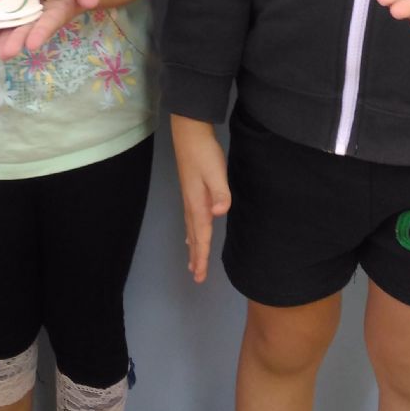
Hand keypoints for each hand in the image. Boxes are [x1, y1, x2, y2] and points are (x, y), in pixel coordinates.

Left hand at [0, 0, 99, 60]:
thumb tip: (92, 0)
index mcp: (54, 15)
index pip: (48, 24)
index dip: (40, 33)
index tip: (32, 44)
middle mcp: (36, 21)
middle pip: (25, 31)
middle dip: (15, 41)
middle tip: (5, 52)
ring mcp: (22, 19)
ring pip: (9, 30)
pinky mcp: (9, 14)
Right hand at [170, 116, 231, 283]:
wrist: (190, 133)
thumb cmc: (204, 152)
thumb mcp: (216, 171)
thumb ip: (220, 192)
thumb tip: (220, 212)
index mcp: (198, 204)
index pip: (201, 235)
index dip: (202, 255)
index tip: (200, 276)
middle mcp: (191, 204)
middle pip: (194, 236)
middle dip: (196, 256)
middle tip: (196, 277)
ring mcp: (189, 197)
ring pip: (191, 228)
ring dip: (193, 246)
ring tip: (192, 262)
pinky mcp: (191, 190)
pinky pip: (190, 219)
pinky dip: (191, 231)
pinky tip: (191, 233)